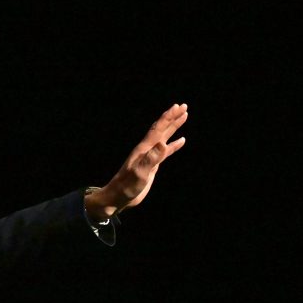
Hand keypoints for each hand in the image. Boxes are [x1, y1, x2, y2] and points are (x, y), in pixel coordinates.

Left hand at [85, 103, 187, 219]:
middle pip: (162, 129)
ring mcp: (150, 157)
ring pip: (164, 137)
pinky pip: (166, 151)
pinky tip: (181, 141)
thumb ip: (151, 159)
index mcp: (144, 148)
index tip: (179, 106)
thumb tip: (163, 143)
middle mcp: (147, 149)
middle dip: (172, 117)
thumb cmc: (127, 186)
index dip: (169, 117)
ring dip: (174, 127)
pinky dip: (174, 145)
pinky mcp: (152, 165)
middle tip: (184, 106)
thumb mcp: (140, 173)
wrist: (119, 197)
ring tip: (184, 117)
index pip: (158, 128)